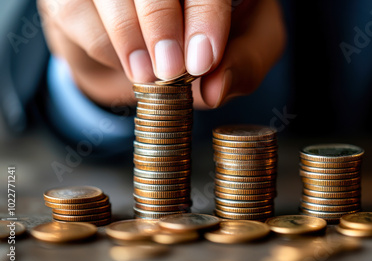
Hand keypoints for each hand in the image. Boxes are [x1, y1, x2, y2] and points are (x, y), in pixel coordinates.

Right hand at [38, 0, 285, 108]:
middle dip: (160, 25)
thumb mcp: (245, 49)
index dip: (205, 17)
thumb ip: (244, 63)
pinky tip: (125, 62)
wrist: (163, 46)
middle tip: (169, 71)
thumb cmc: (209, 40)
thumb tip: (217, 89)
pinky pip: (75, 12)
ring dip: (127, 38)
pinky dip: (102, 45)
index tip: (201, 61)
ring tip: (145, 75)